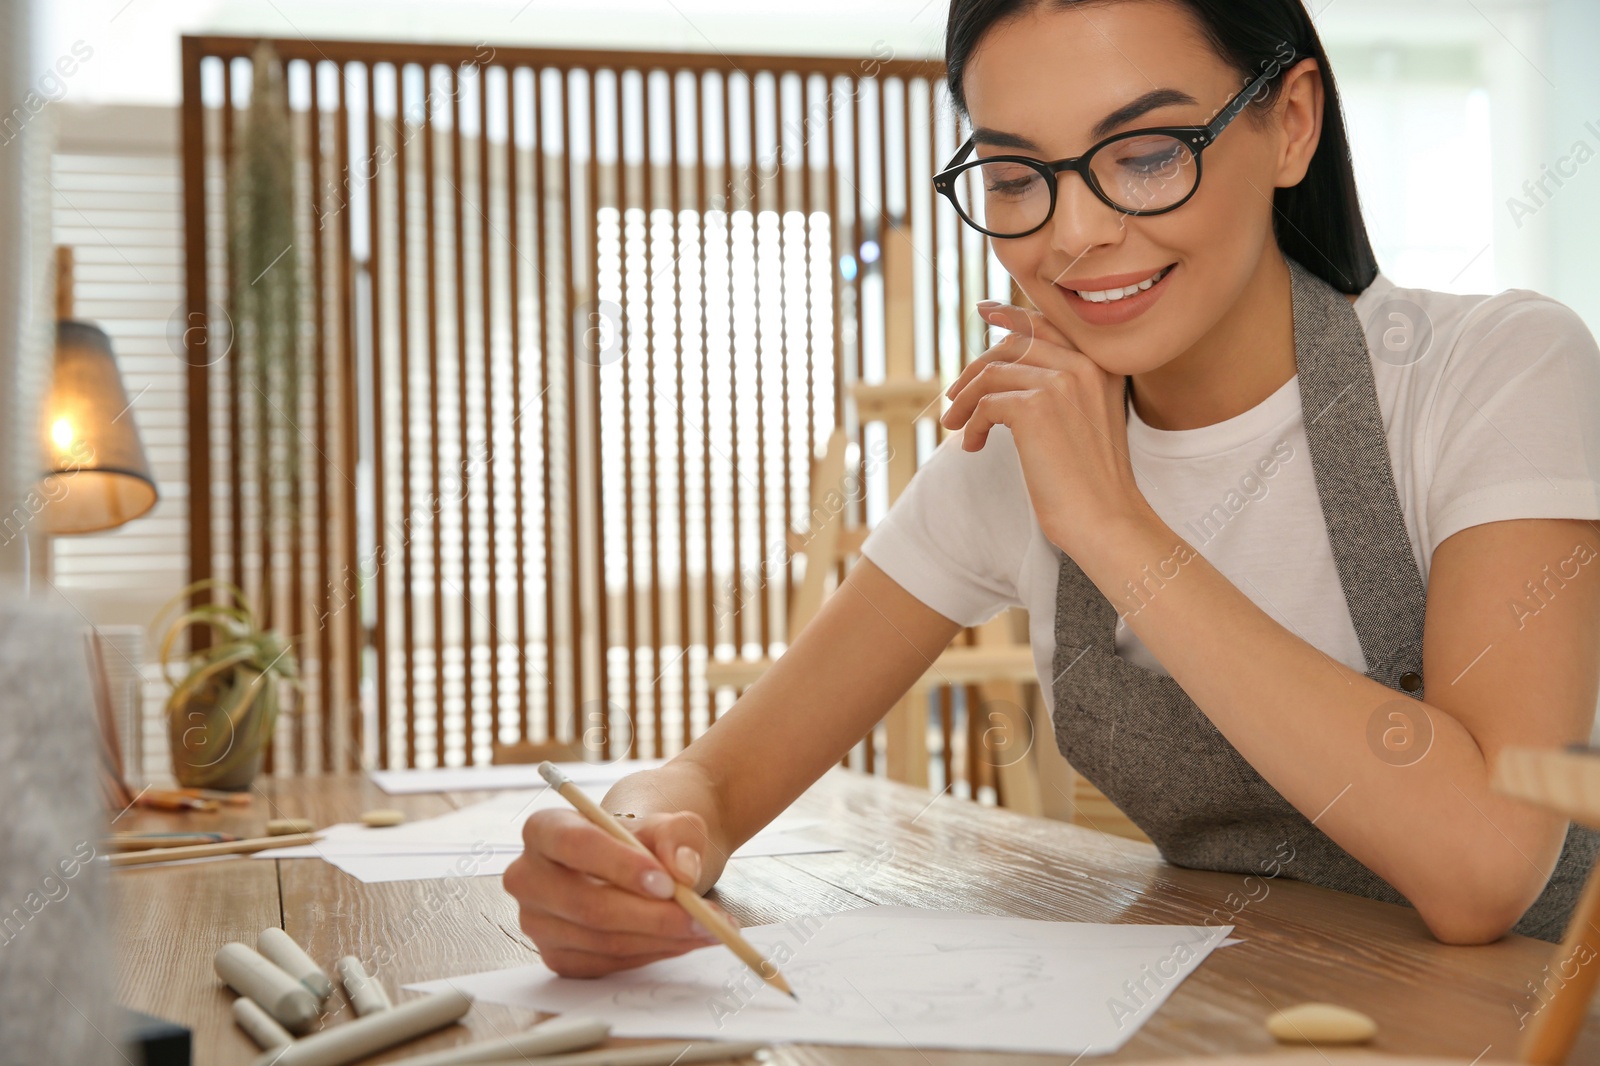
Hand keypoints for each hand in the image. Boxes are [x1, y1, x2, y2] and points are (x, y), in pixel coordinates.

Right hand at [502, 808, 739, 977]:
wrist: (637, 863)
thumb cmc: (644, 840)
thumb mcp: (668, 823)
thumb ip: (679, 836)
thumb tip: (683, 869)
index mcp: (544, 829)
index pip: (574, 844)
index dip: (620, 865)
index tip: (666, 882)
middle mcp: (528, 877)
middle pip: (587, 904)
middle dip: (651, 915)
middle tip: (701, 917)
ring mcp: (538, 923)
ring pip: (603, 940)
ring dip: (661, 938)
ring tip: (707, 927)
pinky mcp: (557, 957)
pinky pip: (607, 964)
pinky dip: (652, 954)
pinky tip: (682, 940)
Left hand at [940, 301, 1149, 555]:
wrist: (1105, 518)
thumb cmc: (1092, 482)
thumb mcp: (1085, 420)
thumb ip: (1061, 388)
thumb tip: (1004, 371)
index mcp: (1102, 364)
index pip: (1049, 323)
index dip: (1012, 314)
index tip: (983, 311)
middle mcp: (1084, 364)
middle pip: (1013, 344)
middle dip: (976, 368)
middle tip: (954, 397)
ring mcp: (1061, 381)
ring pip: (992, 372)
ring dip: (965, 399)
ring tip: (954, 425)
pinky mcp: (1034, 407)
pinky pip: (985, 404)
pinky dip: (971, 424)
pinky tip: (973, 446)